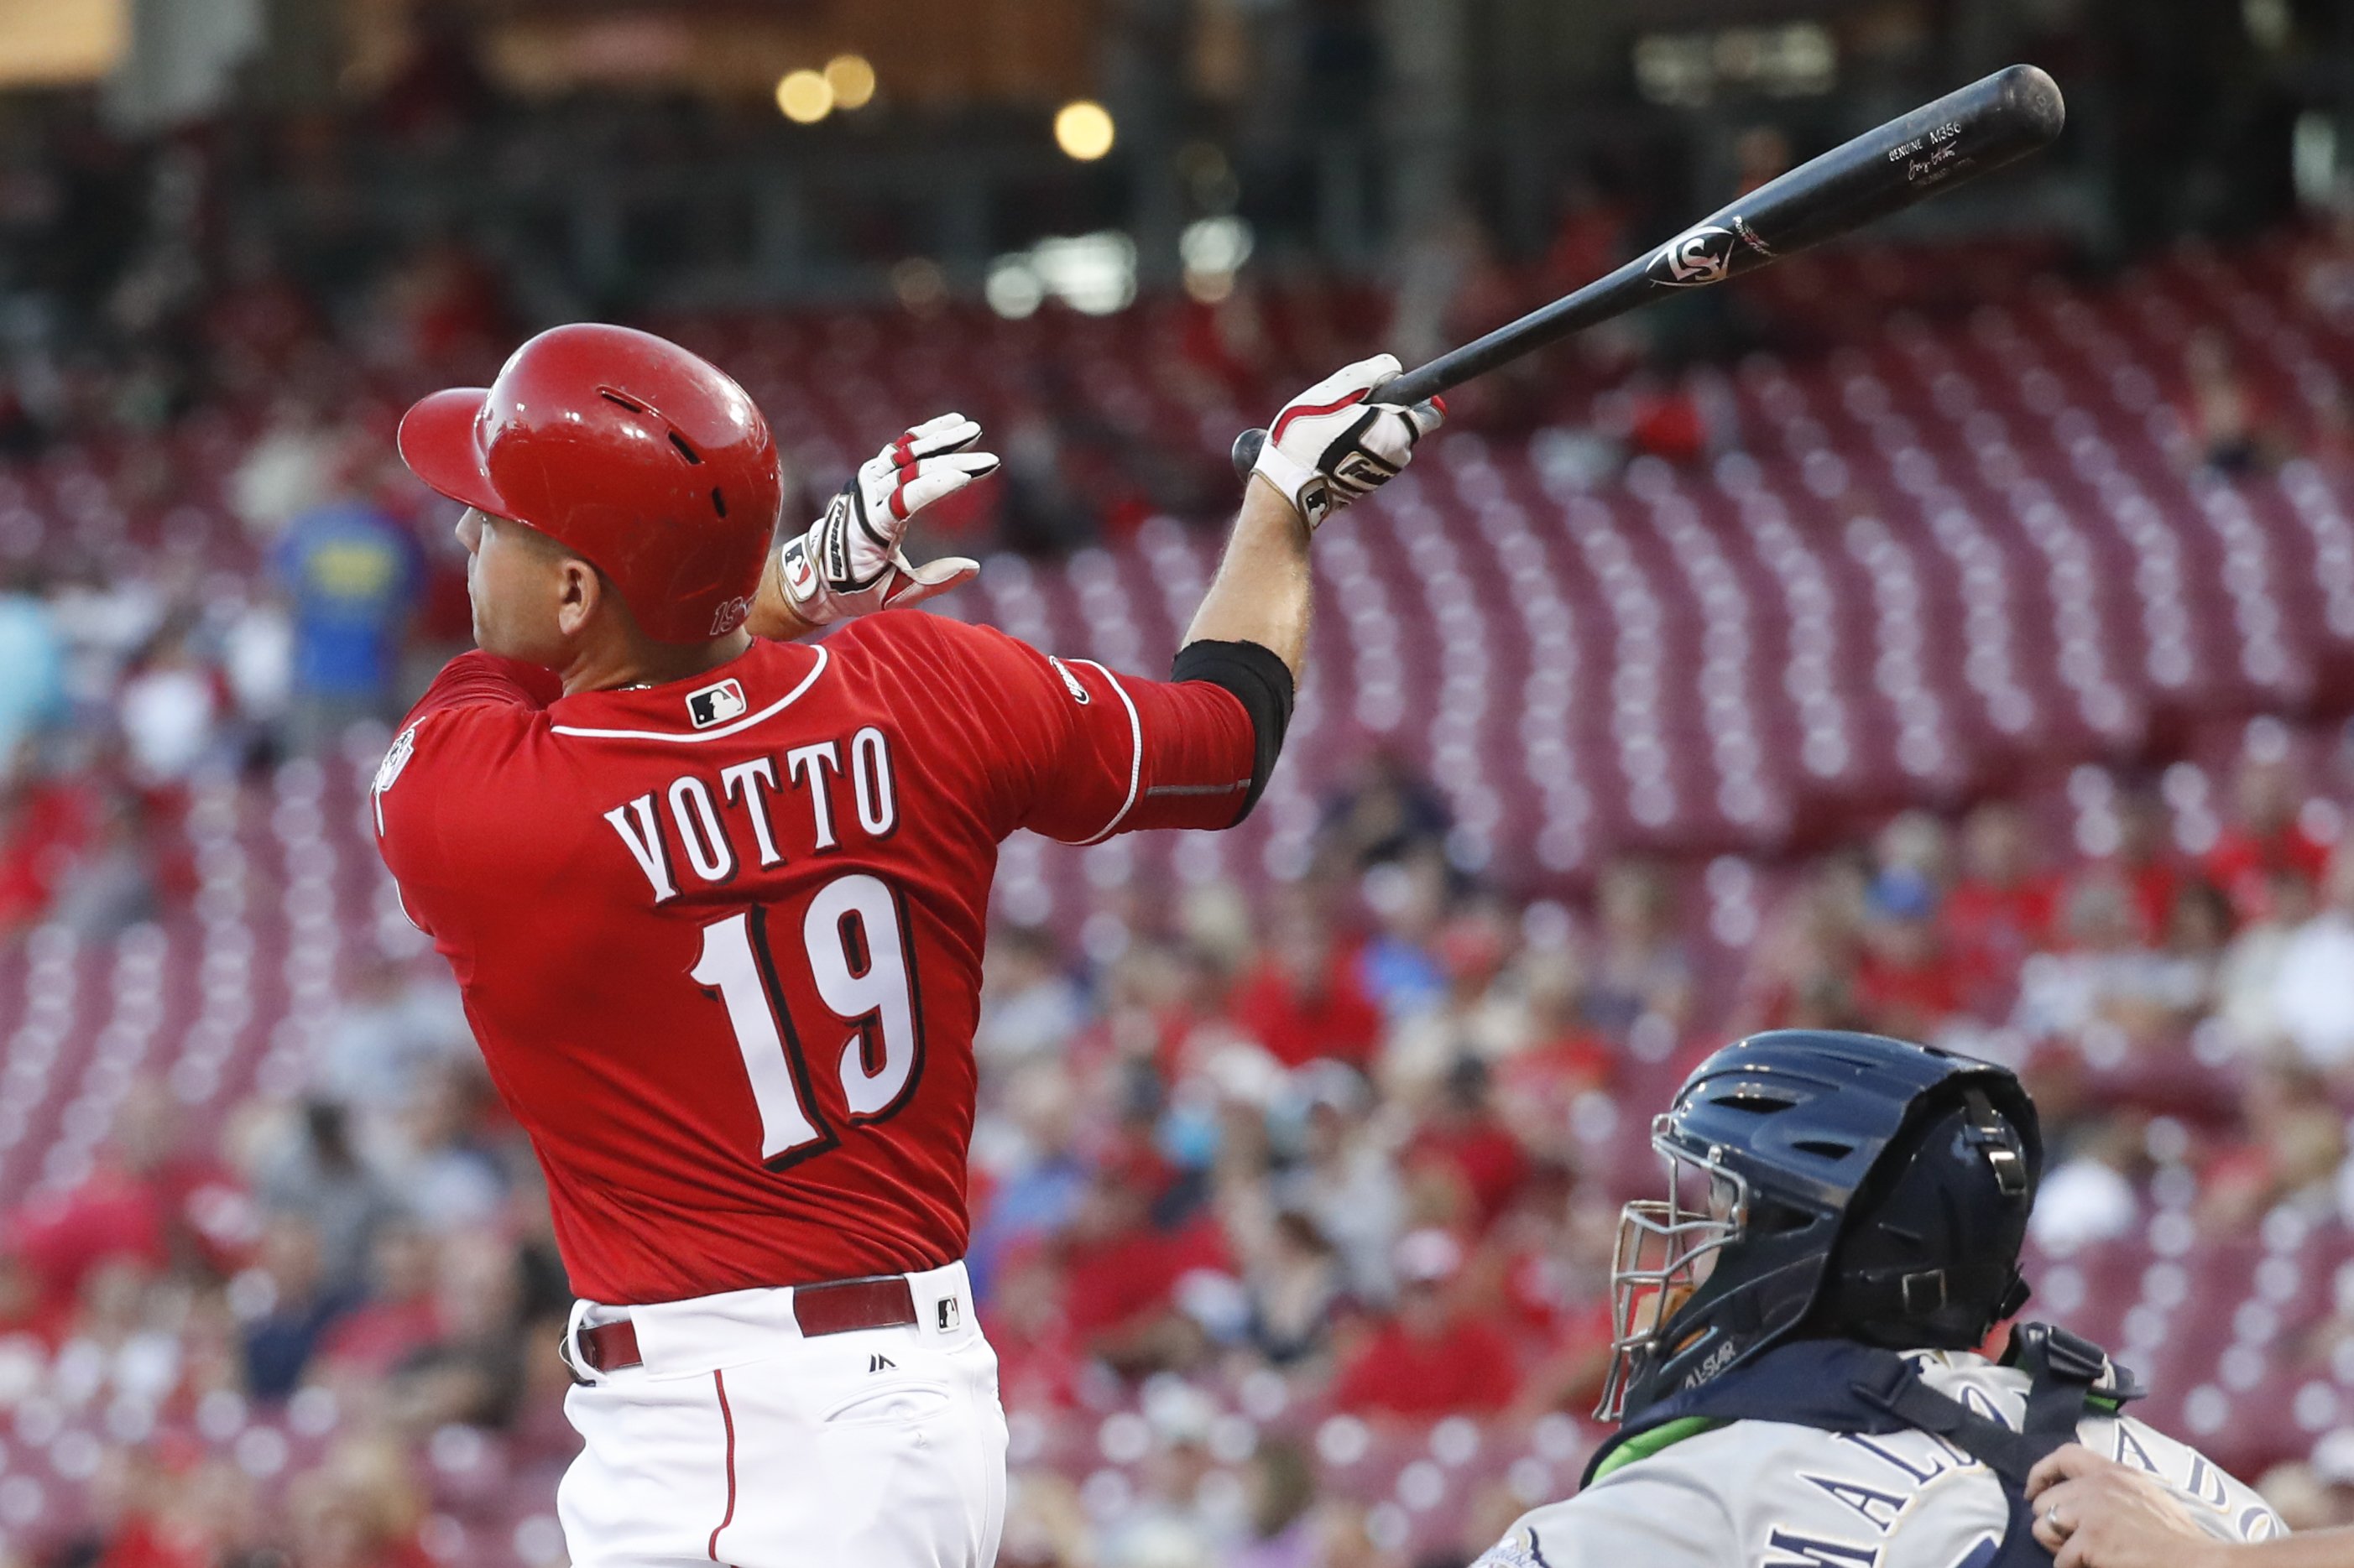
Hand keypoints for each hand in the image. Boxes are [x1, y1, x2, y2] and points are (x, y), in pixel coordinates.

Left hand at [779, 413, 993, 624]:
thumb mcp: (895, 595)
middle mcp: (866, 497)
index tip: (966, 475)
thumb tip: (972, 567)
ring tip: (973, 430)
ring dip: (940, 440)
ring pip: (906, 453)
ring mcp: (867, 482)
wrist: (815, 573)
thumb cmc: (856, 588)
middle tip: (989, 460)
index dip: (935, 485)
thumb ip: (934, 581)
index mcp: (871, 528)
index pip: (905, 498)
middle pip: (912, 471)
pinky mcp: (871, 475)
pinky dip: (925, 436)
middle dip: (953, 463)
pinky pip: (900, 448)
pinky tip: (952, 425)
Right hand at [1251, 354, 1443, 529]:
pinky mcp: (1366, 488)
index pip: (1431, 412)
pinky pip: (1369, 459)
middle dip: (1381, 413)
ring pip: (1384, 441)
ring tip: (1331, 431)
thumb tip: (1394, 368)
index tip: (1388, 391)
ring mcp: (1384, 476)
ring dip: (1365, 432)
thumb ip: (1370, 373)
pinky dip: (1356, 450)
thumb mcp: (1335, 391)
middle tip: (1344, 409)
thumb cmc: (1309, 437)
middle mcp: (1399, 456)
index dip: (1413, 397)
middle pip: (1402, 423)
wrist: (1287, 489)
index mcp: (1398, 430)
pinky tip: (1329, 450)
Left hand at [2028, 1446, 2224, 1567]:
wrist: (2194, 1561)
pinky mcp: (2090, 1539)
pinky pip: (2061, 1559)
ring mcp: (2091, 1511)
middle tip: (2067, 1541)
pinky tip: (2093, 1567)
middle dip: (2049, 1522)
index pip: (2064, 1455)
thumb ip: (2114, 1487)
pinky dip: (2071, 1567)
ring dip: (2056, 1546)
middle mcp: (2098, 1485)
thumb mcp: (2146, 1494)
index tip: (2035, 1492)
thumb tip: (2081, 1494)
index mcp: (2115, 1472)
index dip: (2041, 1473)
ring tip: (2078, 1555)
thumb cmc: (2177, 1536)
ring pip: (2042, 1527)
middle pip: (2044, 1500)